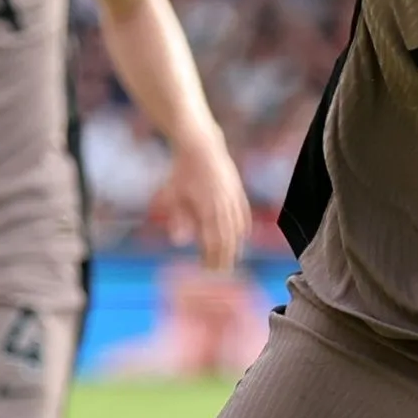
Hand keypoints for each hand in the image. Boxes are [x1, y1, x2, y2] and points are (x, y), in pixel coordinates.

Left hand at [157, 133, 250, 270]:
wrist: (200, 145)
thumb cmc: (182, 171)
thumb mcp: (174, 196)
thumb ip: (178, 220)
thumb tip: (180, 242)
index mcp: (208, 208)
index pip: (214, 242)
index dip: (213, 257)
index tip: (208, 269)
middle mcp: (224, 205)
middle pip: (227, 238)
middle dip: (224, 256)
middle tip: (220, 271)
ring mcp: (233, 197)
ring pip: (237, 228)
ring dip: (234, 245)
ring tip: (231, 257)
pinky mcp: (237, 190)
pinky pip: (244, 214)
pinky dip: (243, 228)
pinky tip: (242, 236)